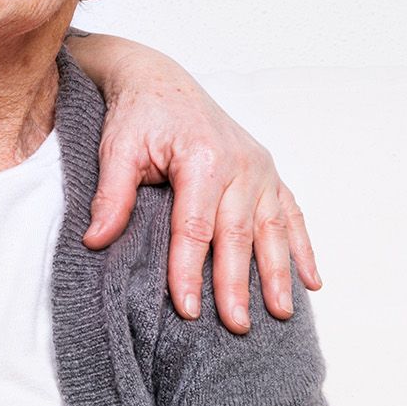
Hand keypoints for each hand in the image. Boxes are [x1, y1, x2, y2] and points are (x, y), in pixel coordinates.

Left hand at [78, 46, 321, 333]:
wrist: (160, 79)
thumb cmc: (138, 114)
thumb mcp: (116, 150)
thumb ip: (111, 196)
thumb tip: (95, 241)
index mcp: (201, 158)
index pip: (194, 228)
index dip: (189, 271)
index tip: (186, 310)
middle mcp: (240, 163)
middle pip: (237, 235)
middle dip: (237, 284)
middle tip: (237, 326)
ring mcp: (259, 167)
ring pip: (272, 228)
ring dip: (279, 273)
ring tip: (280, 314)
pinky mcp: (267, 170)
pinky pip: (291, 212)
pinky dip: (303, 247)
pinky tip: (311, 281)